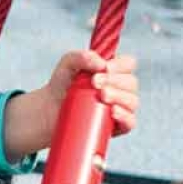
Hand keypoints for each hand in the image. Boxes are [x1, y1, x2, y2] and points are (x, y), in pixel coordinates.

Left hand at [5, 50, 139, 159]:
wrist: (49, 110)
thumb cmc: (62, 85)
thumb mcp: (67, 65)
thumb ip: (80, 57)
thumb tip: (101, 64)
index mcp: (113, 72)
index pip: (128, 64)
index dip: (120, 65)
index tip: (104, 68)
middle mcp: (120, 89)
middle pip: (131, 83)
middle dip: (115, 81)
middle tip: (94, 83)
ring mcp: (120, 108)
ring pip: (132, 102)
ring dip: (120, 97)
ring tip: (102, 95)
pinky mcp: (115, 126)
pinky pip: (130, 123)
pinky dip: (125, 117)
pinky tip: (113, 112)